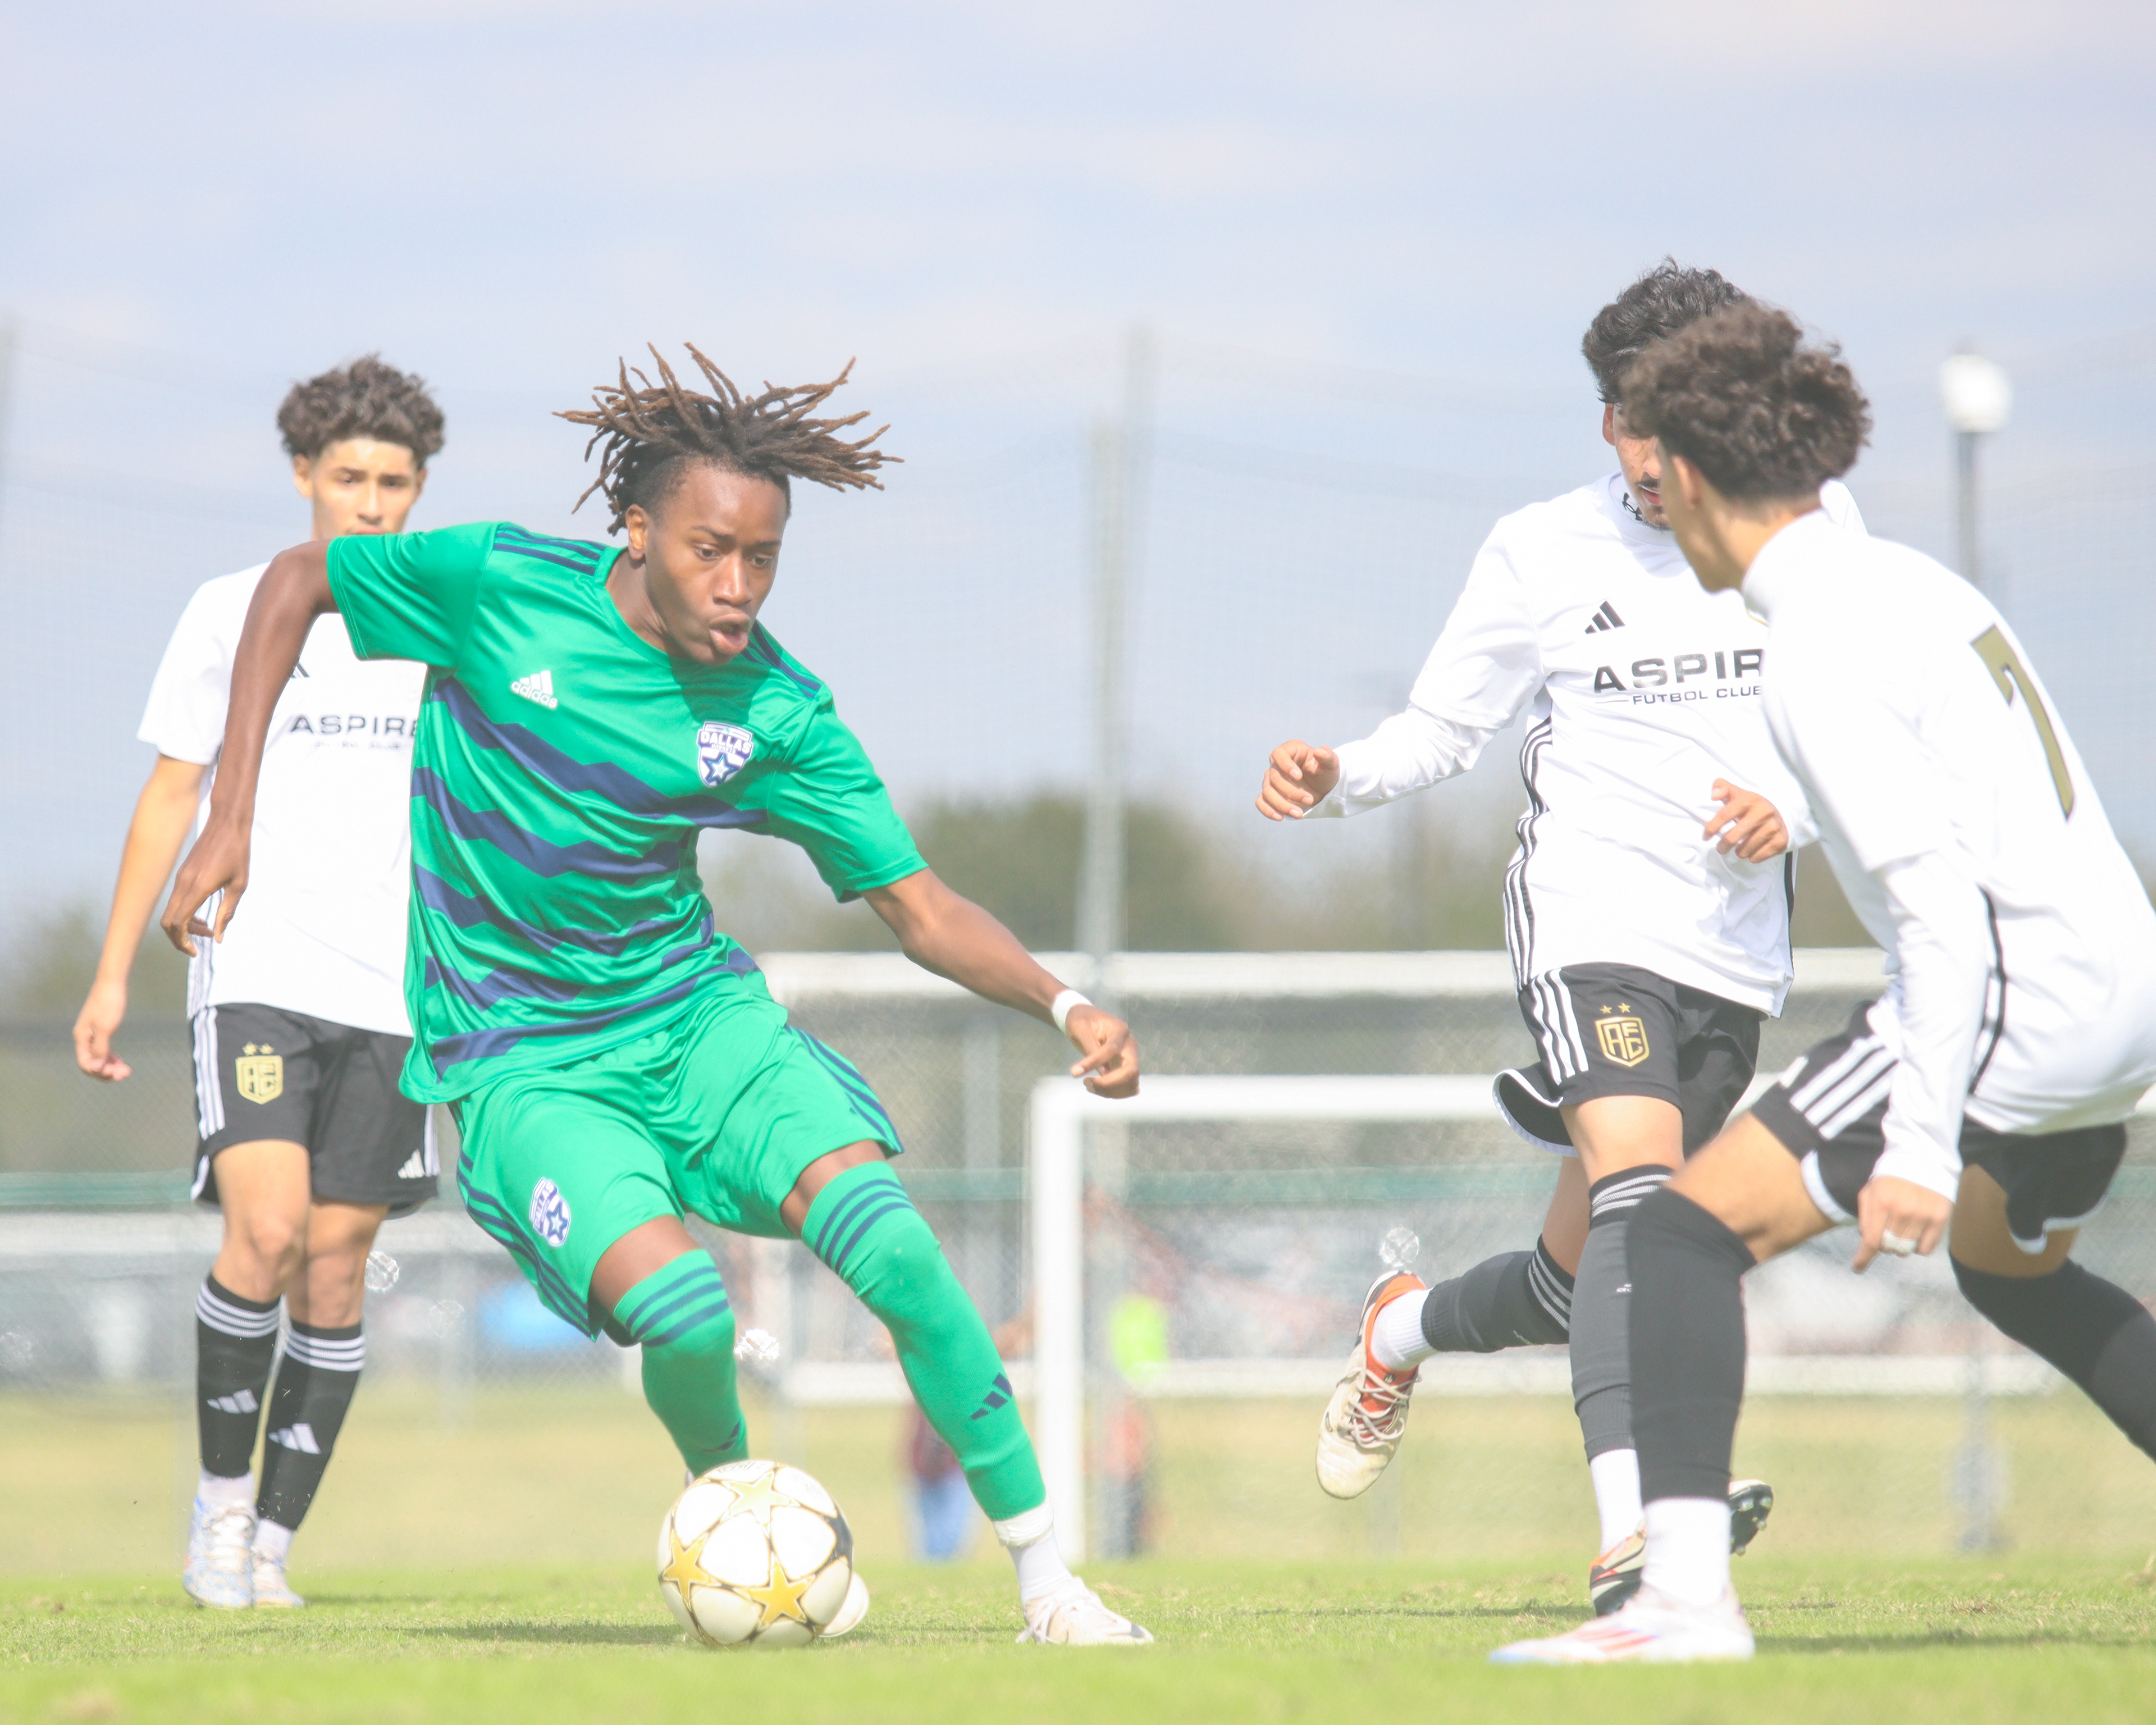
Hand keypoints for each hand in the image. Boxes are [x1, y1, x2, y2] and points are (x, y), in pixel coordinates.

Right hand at [73, 977, 132, 1081]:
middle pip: (92, 1063)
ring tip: (126, 1071)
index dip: (100, 1072)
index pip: (86, 1064)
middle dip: (107, 1071)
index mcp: (82, 1038)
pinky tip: (120, 1062)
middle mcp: (84, 1037)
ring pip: (98, 1057)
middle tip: (126, 1073)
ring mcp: (91, 1034)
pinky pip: (102, 1049)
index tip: (117, 1072)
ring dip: (110, 1066)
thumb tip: (96, 1068)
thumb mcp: (107, 1027)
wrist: (112, 982)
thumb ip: (100, 1048)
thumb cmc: (109, 1003)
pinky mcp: (99, 1029)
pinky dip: (110, 1058)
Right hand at [160, 817, 250, 955]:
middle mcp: (183, 884)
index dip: (183, 942)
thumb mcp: (239, 885)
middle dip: (179, 938)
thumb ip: (228, 912)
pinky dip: (183, 913)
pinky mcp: (182, 873)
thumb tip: (219, 937)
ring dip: (183, 926)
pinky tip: (201, 915)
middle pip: (167, 921)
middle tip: (200, 943)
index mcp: (197, 887)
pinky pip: (175, 900)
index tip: (196, 951)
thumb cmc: (238, 852)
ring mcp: (180, 878)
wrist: (227, 823)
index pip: (178, 923)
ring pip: (169, 911)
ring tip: (206, 929)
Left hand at [1065, 1005, 1139, 1098]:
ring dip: (1110, 1091)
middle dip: (1110, 1083)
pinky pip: (1126, 1086)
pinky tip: (1096, 1088)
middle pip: (1131, 1070)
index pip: (1111, 1050)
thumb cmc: (1082, 1020)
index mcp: (1120, 1030)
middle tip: (1086, 1083)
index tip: (1075, 1073)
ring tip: (1088, 1085)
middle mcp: (1129, 1045)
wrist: (1086, 1019)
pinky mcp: (1126, 1069)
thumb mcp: (1080, 1028)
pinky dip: (1113, 1093)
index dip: (1094, 1063)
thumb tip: (1102, 1073)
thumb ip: (1091, 1048)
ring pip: (1130, 1082)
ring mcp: (1130, 1058)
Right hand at [1256, 740, 1339, 821]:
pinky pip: (1261, 802)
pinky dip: (1268, 810)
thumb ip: (1328, 756)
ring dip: (1282, 804)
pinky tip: (1280, 817)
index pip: (1279, 753)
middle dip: (1291, 791)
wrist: (1323, 788)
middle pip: (1274, 777)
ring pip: (1267, 791)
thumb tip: (1319, 752)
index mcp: (1291, 751)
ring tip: (1299, 814)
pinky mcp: (1270, 795)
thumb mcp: (1331, 763)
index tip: (1298, 777)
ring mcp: (1271, 780)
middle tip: (1309, 800)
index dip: (1285, 764)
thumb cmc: (1325, 772)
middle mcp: (1277, 764)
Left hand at [1704, 779, 1789, 861]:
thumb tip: (1713, 795)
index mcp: (1750, 799)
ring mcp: (1773, 827)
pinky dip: (1751, 857)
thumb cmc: (1752, 806)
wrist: (1781, 814)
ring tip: (1739, 848)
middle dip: (1722, 846)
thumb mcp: (1737, 793)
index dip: (1711, 828)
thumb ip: (1722, 787)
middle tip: (1721, 848)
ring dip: (1738, 852)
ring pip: (1744, 851)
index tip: (1705, 836)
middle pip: (1731, 838)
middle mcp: (1763, 812)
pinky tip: (1752, 850)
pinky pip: (1757, 857)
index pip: (1724, 815)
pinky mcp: (1780, 841)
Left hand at [1852, 1175, 1952, 1271]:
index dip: (1863, 1257)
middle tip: (1887, 1230)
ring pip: (1906, 1250)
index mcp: (1881, 1202)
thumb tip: (1865, 1241)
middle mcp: (1902, 1211)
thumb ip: (1865, 1215)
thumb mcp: (1870, 1190)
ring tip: (1902, 1228)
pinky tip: (1916, 1232)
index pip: (1870, 1240)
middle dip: (1883, 1244)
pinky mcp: (1940, 1219)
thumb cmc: (1891, 1176)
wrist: (1923, 1158)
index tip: (1857, 1268)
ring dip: (1900, 1245)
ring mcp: (1922, 1216)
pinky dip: (1918, 1246)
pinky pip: (1925, 1249)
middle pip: (1888, 1247)